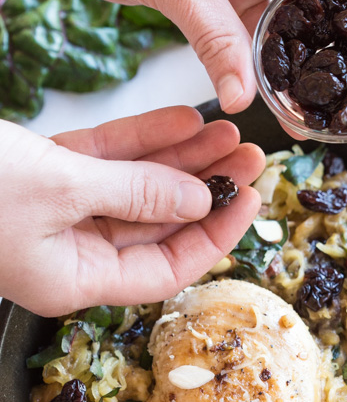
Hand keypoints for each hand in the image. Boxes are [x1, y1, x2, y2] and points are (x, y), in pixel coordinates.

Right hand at [0, 107, 264, 315]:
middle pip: (157, 224)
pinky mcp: (40, 177)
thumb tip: (198, 197)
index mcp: (73, 279)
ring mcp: (54, 214)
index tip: (249, 203)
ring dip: (182, 160)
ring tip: (230, 137)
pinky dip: (140, 141)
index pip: (164, 269)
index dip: (213, 238)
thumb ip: (133, 191)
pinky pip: (104, 162)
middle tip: (252, 160)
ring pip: (135, 188)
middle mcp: (69, 252)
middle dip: (206, 190)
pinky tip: (182, 122)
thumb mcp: (57, 187)